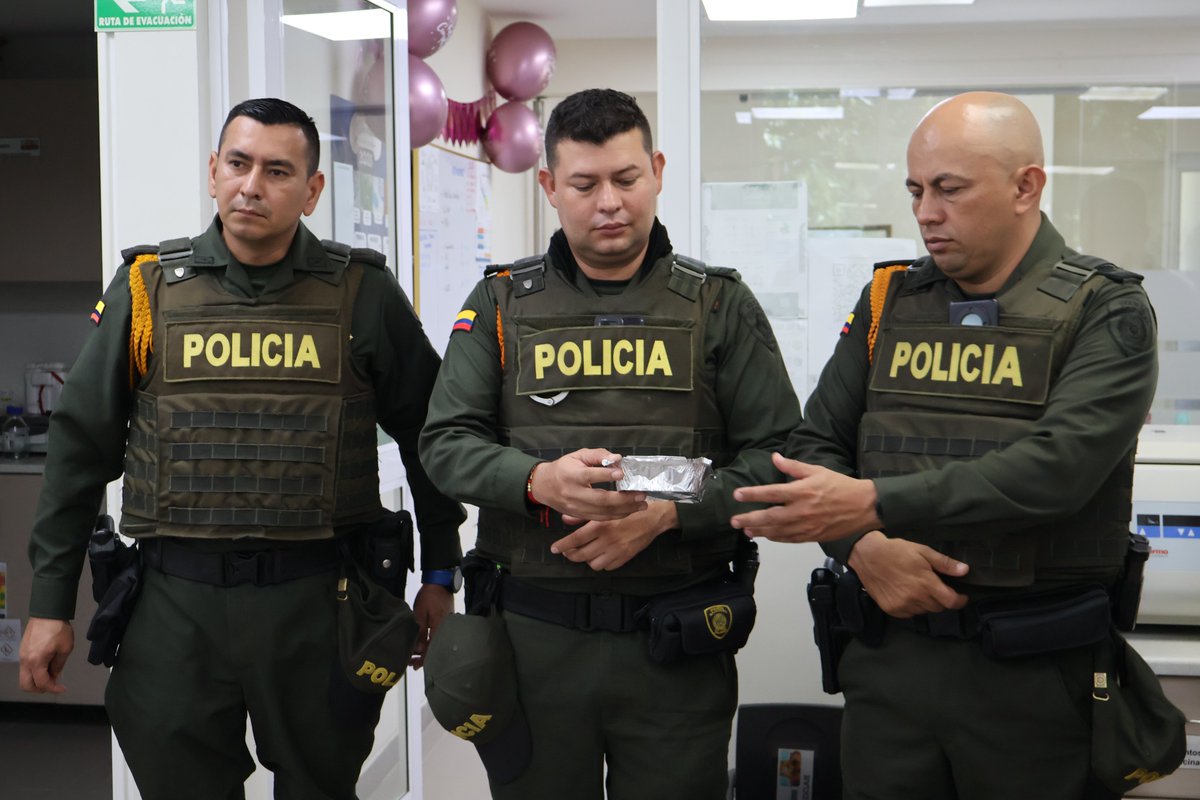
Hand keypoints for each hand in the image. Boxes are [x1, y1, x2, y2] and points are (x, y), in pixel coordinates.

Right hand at [19, 617, 73, 693]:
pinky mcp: (22, 651)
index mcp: (36, 661)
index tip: (61, 689)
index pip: (41, 683)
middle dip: (40, 689)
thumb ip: (59, 665)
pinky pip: (25, 668)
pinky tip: (46, 666)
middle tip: (53, 685)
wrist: (47, 613)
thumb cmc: (57, 628)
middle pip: (26, 685)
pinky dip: (34, 672)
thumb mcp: (65, 648)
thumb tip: (56, 676)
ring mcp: (22, 656)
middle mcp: (25, 660)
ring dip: (36, 681)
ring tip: (51, 674)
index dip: (53, 689)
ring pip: (24, 677)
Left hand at [410, 583, 452, 669]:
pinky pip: (438, 636)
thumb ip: (420, 632)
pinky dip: (430, 641)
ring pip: (436, 642)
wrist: (440, 582)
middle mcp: (445, 629)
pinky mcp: (446, 621)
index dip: (423, 659)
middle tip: (412, 662)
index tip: (414, 665)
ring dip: (426, 649)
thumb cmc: (429, 596)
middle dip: (423, 656)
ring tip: (415, 653)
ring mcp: (446, 625)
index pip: (432, 649)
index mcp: (440, 628)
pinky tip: (423, 643)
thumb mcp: (420, 614)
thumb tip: (417, 649)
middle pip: (435, 648)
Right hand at [529, 448, 647, 521]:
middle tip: (641, 495)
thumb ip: (597, 455)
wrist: (543, 486)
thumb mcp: (577, 455)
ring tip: (641, 505)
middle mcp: (573, 493)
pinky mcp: (579, 516)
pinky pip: (600, 518)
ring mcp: (576, 507)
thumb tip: (617, 458)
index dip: (606, 475)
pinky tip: (629, 511)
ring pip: (603, 512)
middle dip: (623, 499)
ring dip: (624, 510)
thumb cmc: (563, 468)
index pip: (590, 475)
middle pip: (600, 499)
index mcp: (571, 475)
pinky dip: (616, 516)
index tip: (622, 472)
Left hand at [550, 502, 678, 571]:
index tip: (554, 549)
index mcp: (601, 526)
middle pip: (581, 555)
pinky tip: (601, 554)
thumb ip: (584, 516)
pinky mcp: (625, 558)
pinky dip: (601, 562)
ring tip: (586, 551)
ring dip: (587, 559)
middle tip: (567, 551)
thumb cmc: (628, 510)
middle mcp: (608, 540)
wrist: (654, 517)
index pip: (576, 540)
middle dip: (571, 555)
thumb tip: (565, 519)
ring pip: (593, 564)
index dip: (563, 546)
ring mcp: (617, 551)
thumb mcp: (605, 510)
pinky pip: (607, 567)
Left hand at [730, 453, 880, 542]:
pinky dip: (776, 538)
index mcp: (802, 491)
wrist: (864, 506)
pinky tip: (766, 536)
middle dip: (749, 519)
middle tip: (733, 520)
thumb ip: (793, 467)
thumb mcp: (817, 470)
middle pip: (769, 517)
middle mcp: (801, 510)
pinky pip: (789, 539)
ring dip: (759, 531)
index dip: (752, 494)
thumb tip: (775, 458)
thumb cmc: (840, 486)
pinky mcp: (812, 536)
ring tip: (745, 530)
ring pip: (777, 531)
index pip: (771, 493)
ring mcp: (806, 526)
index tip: (737, 495)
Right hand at [848, 531, 968, 617]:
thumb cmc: (896, 551)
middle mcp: (915, 598)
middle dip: (942, 599)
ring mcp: (902, 605)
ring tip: (920, 589)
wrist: (867, 555)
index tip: (961, 596)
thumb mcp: (922, 551)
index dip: (960, 600)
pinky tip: (908, 594)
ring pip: (925, 611)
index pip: (951, 601)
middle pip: (938, 607)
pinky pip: (910, 613)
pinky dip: (913, 606)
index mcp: (926, 583)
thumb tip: (965, 571)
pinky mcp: (892, 609)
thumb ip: (944, 563)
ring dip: (927, 603)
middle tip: (936, 587)